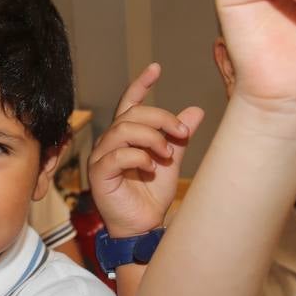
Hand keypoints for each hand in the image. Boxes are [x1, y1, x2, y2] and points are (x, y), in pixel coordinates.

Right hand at [89, 63, 203, 236]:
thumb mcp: (170, 160)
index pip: (130, 103)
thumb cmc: (152, 195)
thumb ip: (178, 137)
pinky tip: (152, 167)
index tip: (156, 68)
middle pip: (131, 114)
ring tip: (167, 154)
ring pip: (123, 130)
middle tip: (182, 132)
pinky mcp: (99, 174)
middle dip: (160, 118)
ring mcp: (102, 157)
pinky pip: (117, 155)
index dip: (141, 84)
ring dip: (151, 138)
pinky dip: (139, 157)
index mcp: (125, 136)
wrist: (144, 227)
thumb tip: (196, 110)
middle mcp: (110, 142)